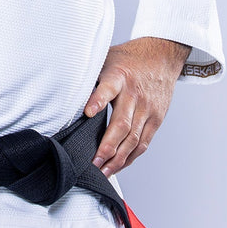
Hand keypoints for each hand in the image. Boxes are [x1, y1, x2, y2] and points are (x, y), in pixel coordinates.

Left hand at [84, 36, 189, 175]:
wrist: (161, 56)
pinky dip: (131, 157)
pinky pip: (143, 142)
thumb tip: (65, 94)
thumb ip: (91, 78)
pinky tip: (119, 165)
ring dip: (118, 158)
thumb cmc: (127, 60)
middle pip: (122, 124)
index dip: (98, 101)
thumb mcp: (106, 60)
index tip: (88, 112)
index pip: (107, 89)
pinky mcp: (156, 119)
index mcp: (118, 77)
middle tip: (94, 162)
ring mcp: (148, 109)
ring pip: (133, 139)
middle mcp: (134, 95)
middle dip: (107, 146)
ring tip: (103, 171)